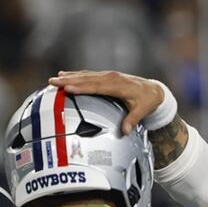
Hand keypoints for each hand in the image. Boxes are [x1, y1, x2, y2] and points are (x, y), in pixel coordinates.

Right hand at [49, 70, 165, 134]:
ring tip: (54, 78)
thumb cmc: (147, 101)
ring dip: (69, 76)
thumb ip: (132, 120)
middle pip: (87, 79)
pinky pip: (89, 75)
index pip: (97, 87)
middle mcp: (111, 78)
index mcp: (119, 85)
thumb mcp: (142, 111)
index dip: (82, 87)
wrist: (153, 89)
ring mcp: (108, 75)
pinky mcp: (106, 76)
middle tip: (53, 82)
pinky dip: (76, 75)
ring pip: (86, 75)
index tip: (68, 88)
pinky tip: (64, 74)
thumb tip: (126, 132)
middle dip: (69, 80)